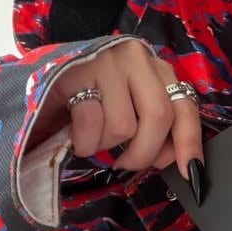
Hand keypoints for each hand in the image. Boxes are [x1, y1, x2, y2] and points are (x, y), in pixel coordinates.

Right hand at [35, 41, 204, 192]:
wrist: (40, 79)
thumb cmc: (91, 99)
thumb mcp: (128, 109)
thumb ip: (154, 129)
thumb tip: (175, 161)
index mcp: (156, 69)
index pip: (184, 105)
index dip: (190, 141)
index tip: (191, 171)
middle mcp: (136, 58)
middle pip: (158, 115)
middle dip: (144, 152)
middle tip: (125, 163)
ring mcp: (107, 61)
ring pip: (123, 125)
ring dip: (105, 144)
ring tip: (93, 135)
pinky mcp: (77, 71)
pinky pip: (91, 122)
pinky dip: (84, 142)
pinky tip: (75, 134)